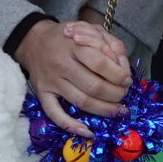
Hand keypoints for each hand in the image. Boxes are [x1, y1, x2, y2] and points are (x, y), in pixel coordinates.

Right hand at [15, 20, 130, 134]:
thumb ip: (111, 44)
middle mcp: (61, 64)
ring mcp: (51, 81)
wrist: (34, 41)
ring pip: (81, 102)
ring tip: (117, 111)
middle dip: (115, 95)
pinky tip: (88, 132)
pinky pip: (55, 114)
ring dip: (103, 110)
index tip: (127, 81)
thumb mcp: (91, 29)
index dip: (118, 75)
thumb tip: (123, 68)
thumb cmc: (69, 37)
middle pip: (93, 86)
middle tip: (123, 95)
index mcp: (74, 46)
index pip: (100, 63)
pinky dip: (71, 126)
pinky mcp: (42, 94)